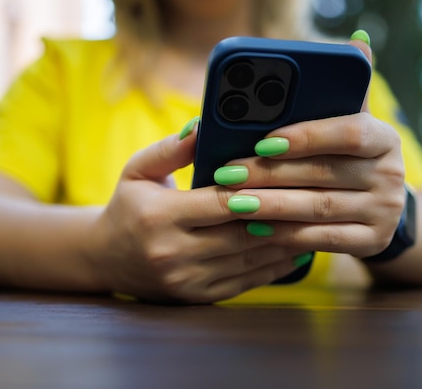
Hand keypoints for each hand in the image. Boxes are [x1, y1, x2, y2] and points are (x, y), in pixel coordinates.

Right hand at [89, 125, 304, 303]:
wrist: (105, 258)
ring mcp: (187, 280)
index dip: (257, 191)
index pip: (219, 203)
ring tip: (314, 222)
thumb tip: (203, 125)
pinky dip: (274, 267)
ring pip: (249, 260)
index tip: (288, 179)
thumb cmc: (128, 206)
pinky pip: (245, 282)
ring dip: (285, 242)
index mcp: (159, 216)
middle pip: (242, 234)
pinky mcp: (197, 297)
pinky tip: (296, 250)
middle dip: (281, 217)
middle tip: (316, 199)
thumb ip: (172, 148)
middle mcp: (173, 253)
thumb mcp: (138, 170)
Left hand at [214, 38, 405, 257]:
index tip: (263, 141)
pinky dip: (285, 234)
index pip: (350, 133)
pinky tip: (253, 228)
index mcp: (385, 138)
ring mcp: (384, 211)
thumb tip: (357, 39)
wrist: (377, 207)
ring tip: (232, 202)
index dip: (307, 136)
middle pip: (324, 173)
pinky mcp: (373, 241)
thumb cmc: (347, 157)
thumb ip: (344, 90)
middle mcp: (391, 175)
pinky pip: (321, 239)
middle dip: (270, 174)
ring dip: (270, 205)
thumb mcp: (350, 123)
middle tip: (227, 173)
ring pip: (317, 208)